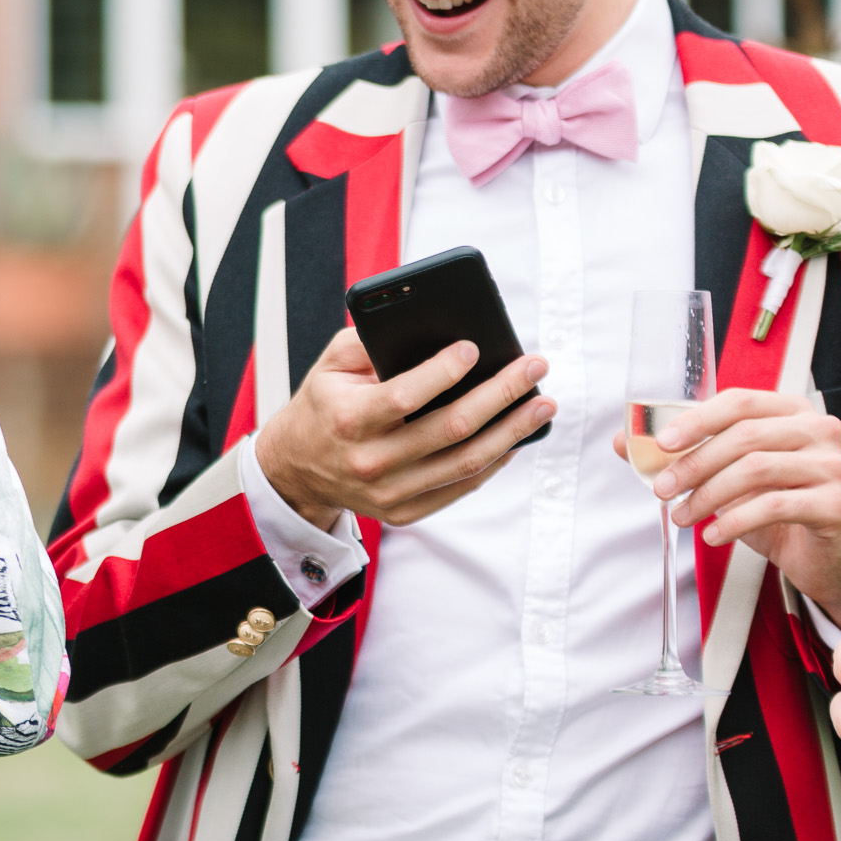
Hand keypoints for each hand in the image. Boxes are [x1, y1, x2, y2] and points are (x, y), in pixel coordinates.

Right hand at [254, 327, 554, 531]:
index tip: (474, 348)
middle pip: (450, 428)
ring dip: (512, 431)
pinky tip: (516, 436)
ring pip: (466, 462)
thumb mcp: (330, 365)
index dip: (443, 372)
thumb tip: (427, 329)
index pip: (404, 396)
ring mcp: (389, 492)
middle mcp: (370, 461)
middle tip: (535, 366)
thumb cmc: (324, 405)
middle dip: (500, 393)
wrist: (297, 468)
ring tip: (543, 404)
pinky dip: (495, 461)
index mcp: (349, 420)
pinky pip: (461, 487)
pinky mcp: (404, 511)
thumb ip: (369, 342)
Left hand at [631, 389, 840, 630]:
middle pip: (744, 436)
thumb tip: (625, 442)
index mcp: (790, 411)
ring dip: (707, 496)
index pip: (738, 402)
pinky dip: (734, 521)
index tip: (662, 443)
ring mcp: (831, 465)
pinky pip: (774, 505)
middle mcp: (817, 430)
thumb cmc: (773, 503)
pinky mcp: (836, 504)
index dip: (696, 420)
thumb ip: (679, 454)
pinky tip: (713, 534)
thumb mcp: (724, 474)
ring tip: (682, 516)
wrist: (818, 552)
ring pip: (756, 469)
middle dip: (693, 464)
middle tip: (662, 490)